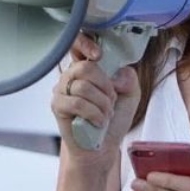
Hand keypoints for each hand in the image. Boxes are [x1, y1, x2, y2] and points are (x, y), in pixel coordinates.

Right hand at [51, 34, 139, 160]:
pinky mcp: (58, 106)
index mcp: (88, 68)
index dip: (86, 44)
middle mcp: (72, 75)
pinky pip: (78, 103)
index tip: (100, 55)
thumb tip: (116, 75)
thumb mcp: (131, 95)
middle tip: (111, 101)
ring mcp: (62, 90)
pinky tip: (98, 122)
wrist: (102, 147)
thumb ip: (129, 78)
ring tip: (105, 114)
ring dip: (102, 104)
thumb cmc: (113, 120)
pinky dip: (94, 114)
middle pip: (86, 67)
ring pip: (84, 86)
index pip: (78, 44)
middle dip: (106, 87)